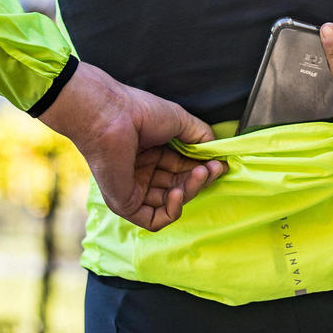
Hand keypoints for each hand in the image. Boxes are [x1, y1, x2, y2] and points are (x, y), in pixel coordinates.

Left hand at [36, 62, 225, 231]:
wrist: (112, 115)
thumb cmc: (141, 112)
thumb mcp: (180, 121)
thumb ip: (201, 137)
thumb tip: (218, 154)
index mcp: (154, 153)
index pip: (184, 169)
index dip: (203, 168)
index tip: (221, 163)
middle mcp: (145, 172)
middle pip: (180, 186)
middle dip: (200, 179)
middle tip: (214, 168)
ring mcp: (135, 189)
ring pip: (171, 203)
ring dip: (191, 191)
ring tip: (201, 174)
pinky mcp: (125, 204)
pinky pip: (154, 219)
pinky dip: (173, 210)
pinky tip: (179, 193)